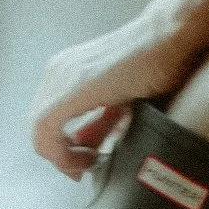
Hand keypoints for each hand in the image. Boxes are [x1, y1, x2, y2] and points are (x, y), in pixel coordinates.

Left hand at [30, 11, 196, 176]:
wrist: (170, 39)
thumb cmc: (154, 62)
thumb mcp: (120, 101)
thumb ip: (100, 124)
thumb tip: (87, 147)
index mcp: (68, 70)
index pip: (47, 118)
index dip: (59, 146)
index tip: (81, 161)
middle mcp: (59, 71)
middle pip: (39, 125)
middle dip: (59, 154)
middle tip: (82, 169)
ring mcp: (62, 76)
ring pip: (39, 128)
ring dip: (60, 155)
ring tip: (86, 164)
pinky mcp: (72, 88)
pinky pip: (46, 127)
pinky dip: (60, 150)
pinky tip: (84, 158)